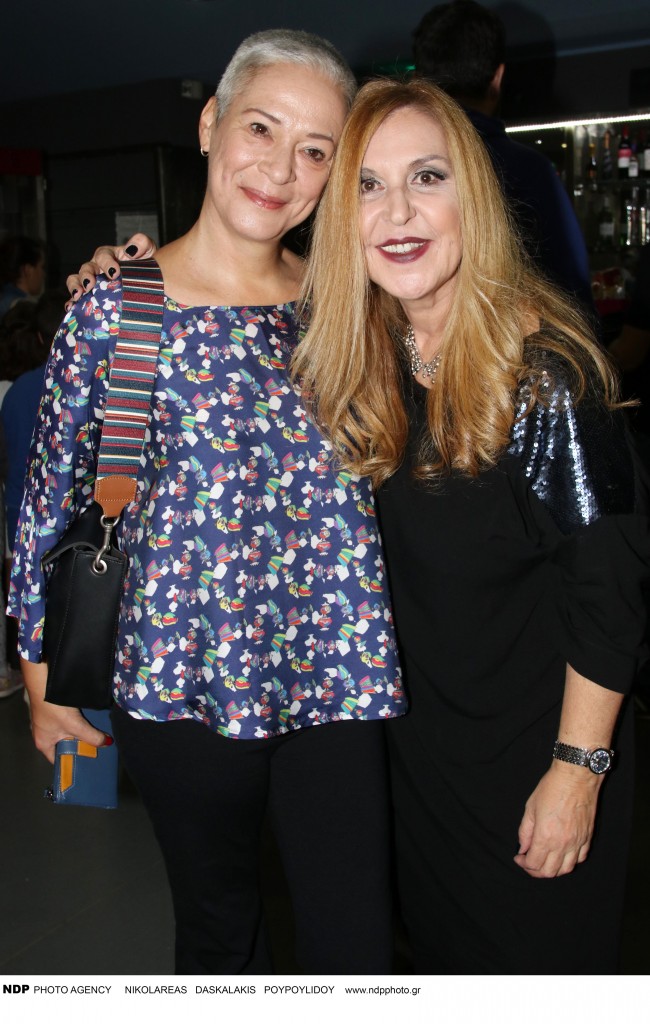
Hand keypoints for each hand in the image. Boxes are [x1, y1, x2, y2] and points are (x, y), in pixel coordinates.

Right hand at [21, 660, 111, 763]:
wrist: (44, 682)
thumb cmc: (53, 708)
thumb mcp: (74, 725)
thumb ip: (91, 736)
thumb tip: (107, 743)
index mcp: (43, 744)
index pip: (58, 761)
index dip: (72, 764)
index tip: (88, 764)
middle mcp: (43, 735)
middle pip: (64, 746)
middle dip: (79, 747)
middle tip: (96, 750)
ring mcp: (47, 723)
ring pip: (66, 733)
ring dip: (79, 734)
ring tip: (96, 736)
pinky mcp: (53, 711)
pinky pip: (67, 722)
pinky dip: (77, 723)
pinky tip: (89, 721)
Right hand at [66, 232, 157, 300]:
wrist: (152, 286)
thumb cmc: (147, 267)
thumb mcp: (148, 252)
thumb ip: (141, 244)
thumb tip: (131, 249)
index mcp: (110, 257)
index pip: (103, 255)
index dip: (106, 263)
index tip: (115, 272)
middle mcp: (98, 268)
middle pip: (86, 268)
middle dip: (86, 276)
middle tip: (90, 285)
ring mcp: (93, 284)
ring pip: (77, 281)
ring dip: (75, 287)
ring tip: (78, 295)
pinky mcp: (91, 299)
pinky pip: (78, 300)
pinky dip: (72, 303)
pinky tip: (72, 308)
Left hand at [514, 760, 602, 877]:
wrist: (576, 777)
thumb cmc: (552, 788)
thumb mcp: (531, 807)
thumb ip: (525, 831)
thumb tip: (523, 848)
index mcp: (545, 836)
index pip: (533, 864)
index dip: (523, 864)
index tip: (519, 857)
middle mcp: (562, 844)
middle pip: (549, 872)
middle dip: (535, 871)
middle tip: (528, 862)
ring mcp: (577, 842)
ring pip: (566, 869)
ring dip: (553, 870)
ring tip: (545, 861)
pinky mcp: (587, 837)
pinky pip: (580, 858)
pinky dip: (569, 862)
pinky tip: (562, 855)